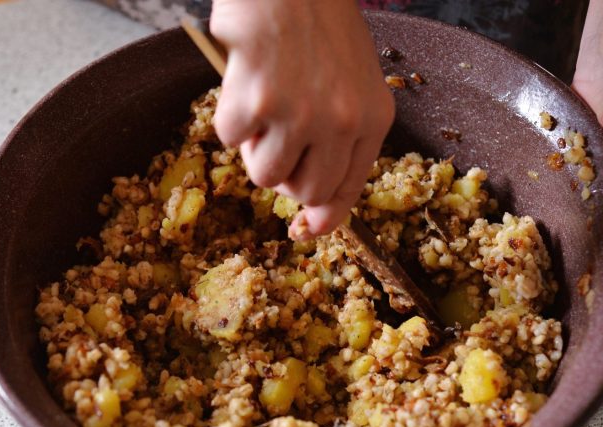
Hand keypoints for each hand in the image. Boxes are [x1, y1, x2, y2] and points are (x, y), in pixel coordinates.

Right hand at [209, 0, 393, 238]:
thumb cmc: (317, 21)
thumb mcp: (351, 79)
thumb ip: (340, 137)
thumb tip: (312, 215)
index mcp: (373, 117)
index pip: (348, 190)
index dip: (324, 217)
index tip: (304, 229)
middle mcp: (341, 122)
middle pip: (305, 192)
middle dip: (285, 174)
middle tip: (276, 137)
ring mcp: (299, 114)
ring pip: (265, 175)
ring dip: (254, 147)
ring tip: (261, 103)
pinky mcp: (256, 102)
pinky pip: (229, 139)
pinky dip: (229, 116)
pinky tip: (244, 81)